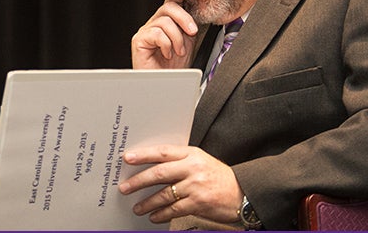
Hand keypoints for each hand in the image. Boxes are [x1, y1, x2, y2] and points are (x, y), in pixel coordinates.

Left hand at [118, 145, 242, 223]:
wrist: (243, 193)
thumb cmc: (219, 177)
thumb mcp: (201, 161)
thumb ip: (180, 161)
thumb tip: (152, 166)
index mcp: (192, 155)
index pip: (163, 152)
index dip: (143, 155)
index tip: (128, 158)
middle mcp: (193, 168)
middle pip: (159, 173)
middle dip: (138, 181)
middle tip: (125, 187)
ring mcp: (196, 186)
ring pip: (164, 194)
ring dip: (147, 202)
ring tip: (137, 207)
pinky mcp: (199, 203)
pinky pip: (174, 209)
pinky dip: (161, 214)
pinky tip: (154, 216)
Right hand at [131, 0, 198, 68]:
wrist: (166, 86)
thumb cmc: (175, 68)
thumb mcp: (188, 41)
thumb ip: (190, 25)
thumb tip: (198, 9)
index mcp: (165, 23)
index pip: (170, 2)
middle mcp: (153, 25)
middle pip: (168, 7)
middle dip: (184, 17)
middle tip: (192, 31)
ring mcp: (145, 32)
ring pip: (164, 21)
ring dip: (177, 38)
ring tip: (179, 51)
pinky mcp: (138, 41)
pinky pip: (156, 33)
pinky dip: (167, 44)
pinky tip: (167, 54)